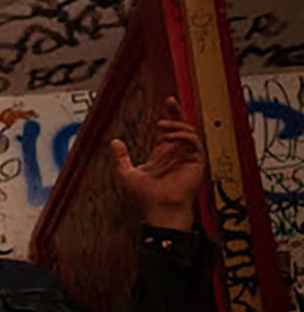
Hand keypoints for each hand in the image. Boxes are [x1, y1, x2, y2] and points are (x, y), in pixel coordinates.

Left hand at [110, 96, 205, 229]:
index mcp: (164, 154)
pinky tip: (170, 136)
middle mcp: (177, 154)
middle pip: (181, 127)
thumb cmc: (146, 197)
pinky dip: (183, 136)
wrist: (160, 209)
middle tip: (170, 101)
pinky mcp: (196, 162)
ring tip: (162, 125)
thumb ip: (121, 158)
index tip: (166, 103)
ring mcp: (188, 157)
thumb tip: (114, 142)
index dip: (169, 115)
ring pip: (189, 132)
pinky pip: (194, 143)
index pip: (169, 130)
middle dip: (177, 113)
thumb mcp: (128, 174)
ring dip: (177, 125)